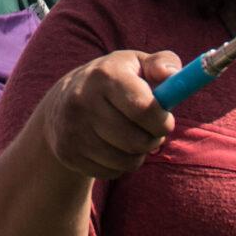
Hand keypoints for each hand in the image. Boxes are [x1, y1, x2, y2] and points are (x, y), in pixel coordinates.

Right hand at [37, 50, 180, 178]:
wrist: (62, 103)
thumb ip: (162, 63)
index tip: (165, 121)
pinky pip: (110, 172)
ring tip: (132, 138)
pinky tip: (113, 148)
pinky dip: (119, 166)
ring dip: (138, 154)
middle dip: (153, 140)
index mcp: (105, 75)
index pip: (144, 108)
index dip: (162, 121)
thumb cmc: (114, 81)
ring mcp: (72, 128)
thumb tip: (172, 75)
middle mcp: (83, 100)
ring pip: (126, 161)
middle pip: (136, 141)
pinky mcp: (67, 152)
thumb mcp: (136, 64)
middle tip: (152, 132)